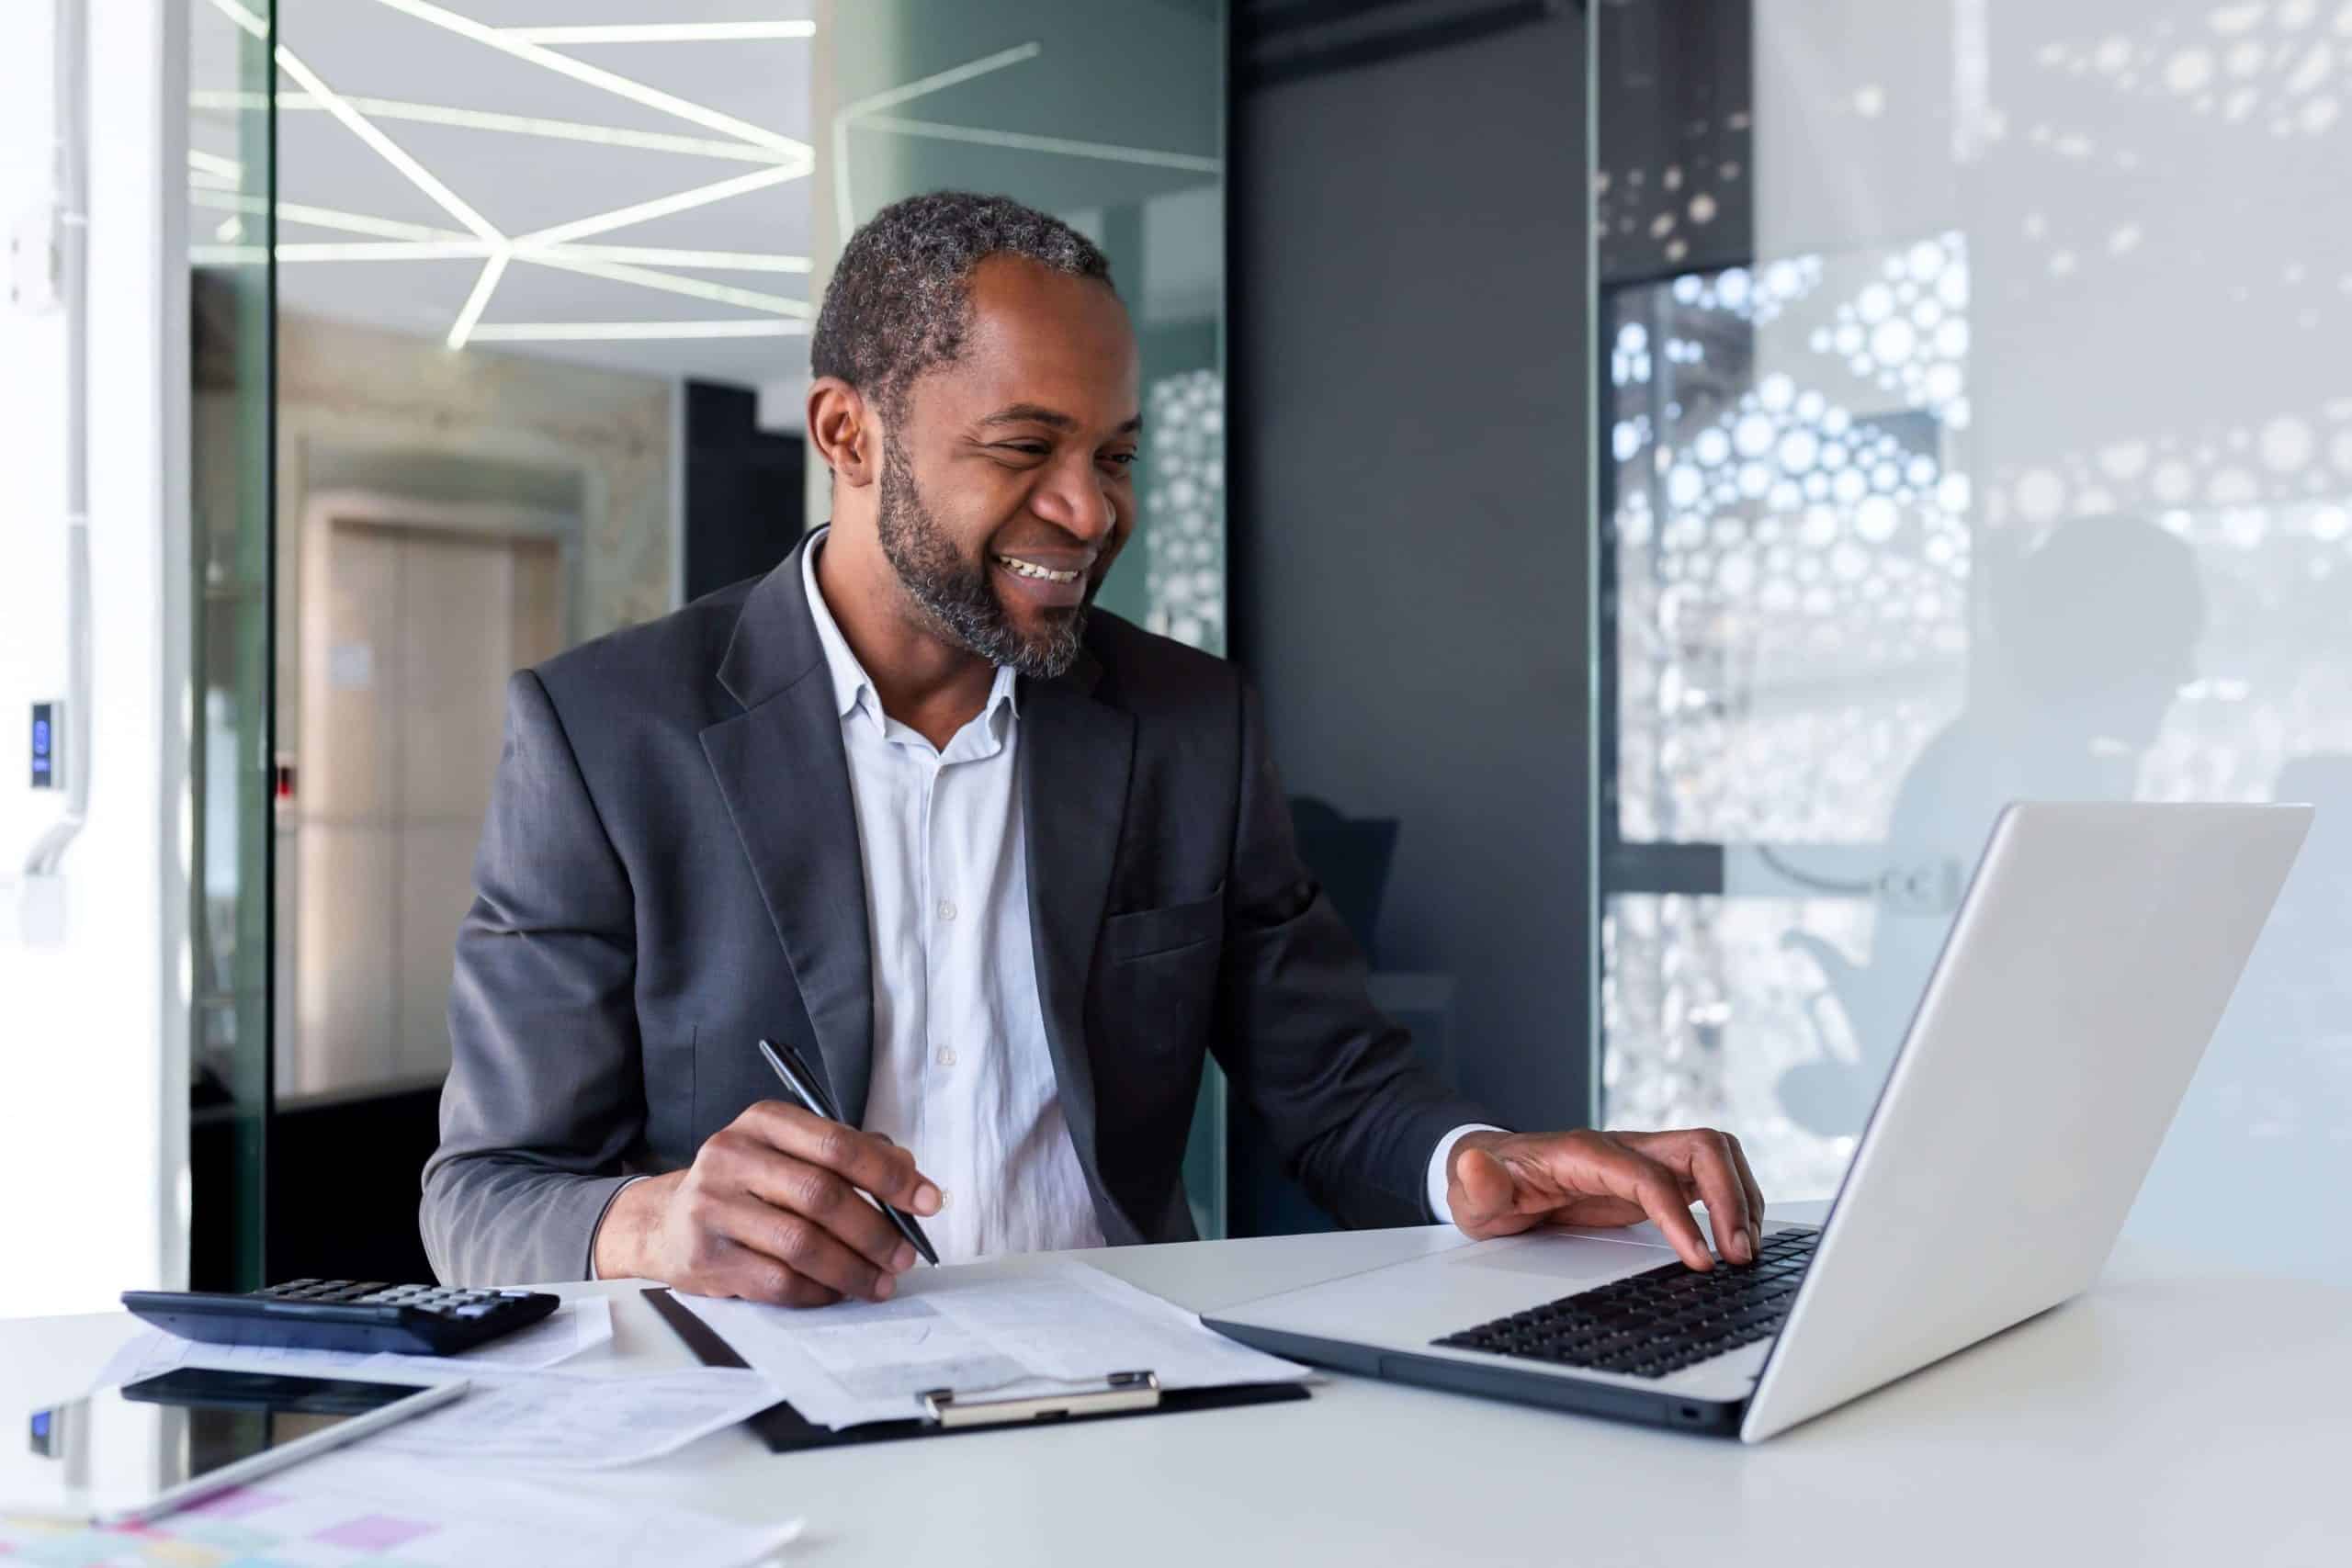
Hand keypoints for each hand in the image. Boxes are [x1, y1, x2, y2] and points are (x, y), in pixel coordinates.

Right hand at [593, 1101, 942, 1305]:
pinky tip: (838, 1292)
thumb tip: (909, 1172)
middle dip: (876, 1231)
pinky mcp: (705, 1257)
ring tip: (881, 1281)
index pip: (838, 1145)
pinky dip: (819, 1291)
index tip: (928, 1201)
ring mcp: (712, 1207)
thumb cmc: (747, 1185)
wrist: (665, 1221)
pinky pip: (778, 1281)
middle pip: (822, 1195)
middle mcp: (732, 1155)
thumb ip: (848, 1155)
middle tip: (906, 1255)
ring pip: (801, 1244)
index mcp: (764, 1122)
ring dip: (853, 1269)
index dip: (890, 1176)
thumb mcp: (790, 1153)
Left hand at [1446, 1127, 1765, 1270]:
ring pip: (1714, 1156)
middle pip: (1700, 1147)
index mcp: (1585, 1152)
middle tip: (1739, 1256)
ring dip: (1741, 1199)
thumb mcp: (1472, 1190)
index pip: (1647, 1175)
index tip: (1700, 1259)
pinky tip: (1735, 1241)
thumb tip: (1473, 1166)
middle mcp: (1623, 1148)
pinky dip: (1733, 1204)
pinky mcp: (1654, 1178)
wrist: (1493, 1173)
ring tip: (1745, 1253)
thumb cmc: (1491, 1182)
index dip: (1679, 1215)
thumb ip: (1478, 1183)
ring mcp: (1643, 1160)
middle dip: (1731, 1198)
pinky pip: (1709, 1178)